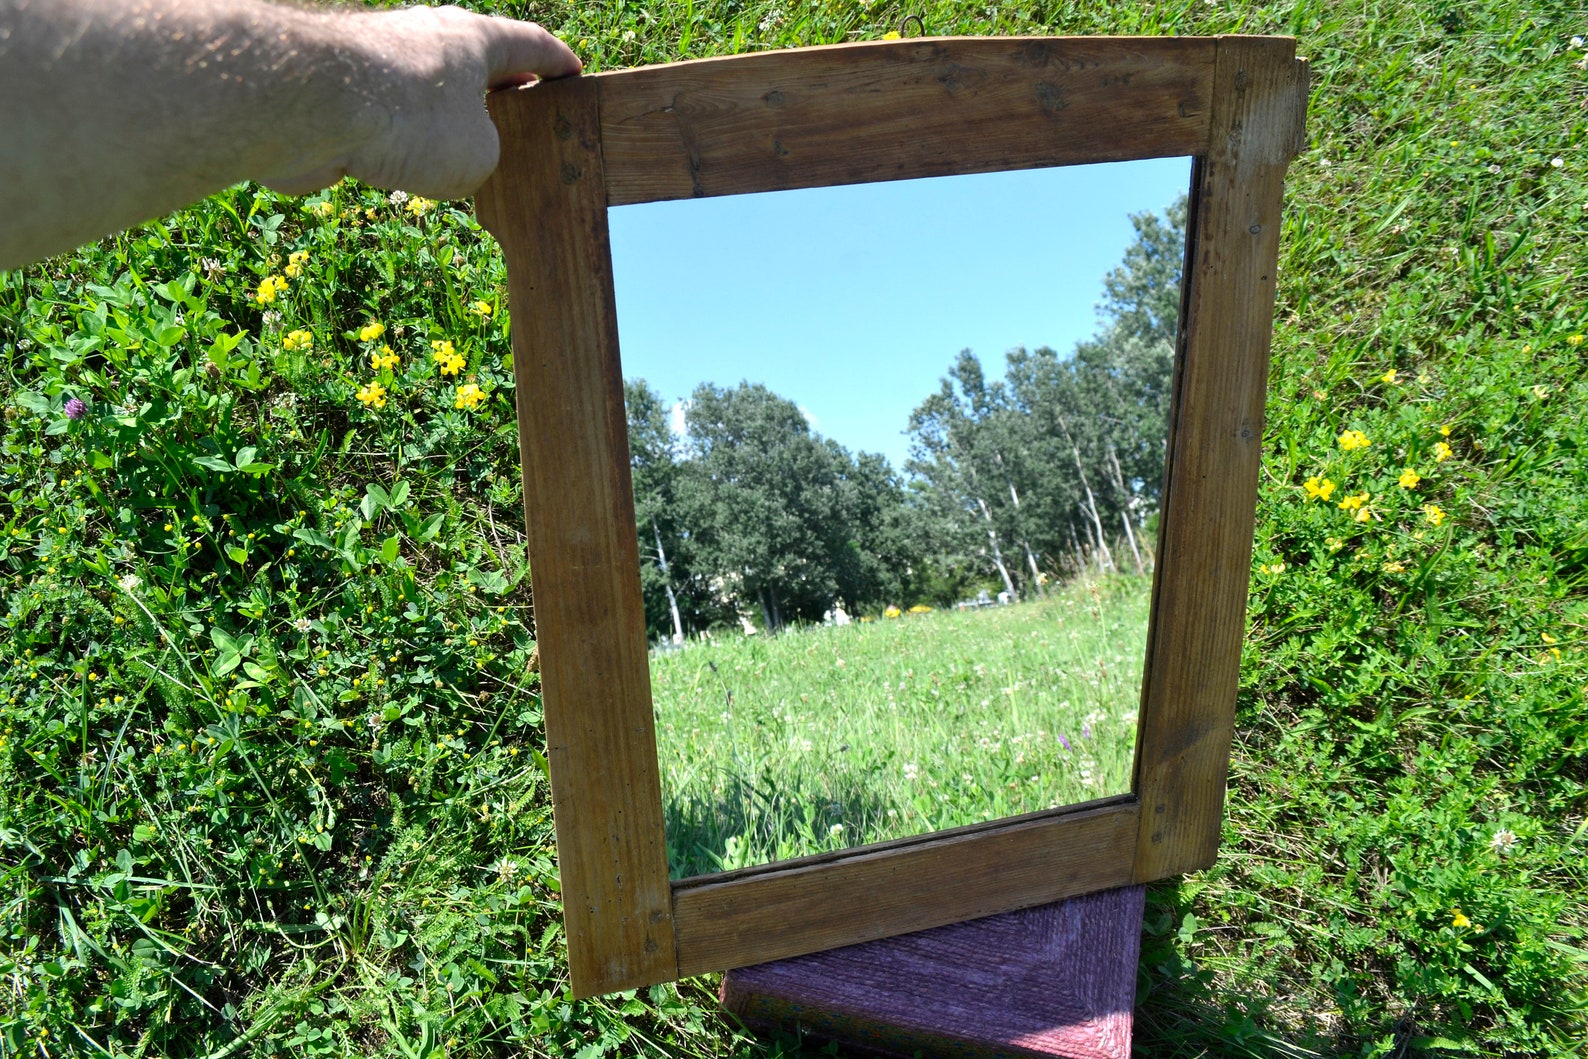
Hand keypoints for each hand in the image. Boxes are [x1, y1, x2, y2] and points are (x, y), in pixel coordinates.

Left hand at [258, 6, 580, 199]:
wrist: (312, 104)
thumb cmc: (408, 119)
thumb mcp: (478, 156)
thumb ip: (483, 155)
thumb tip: (455, 156)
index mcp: (474, 38)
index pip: (530, 43)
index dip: (556, 62)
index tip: (573, 72)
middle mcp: (428, 38)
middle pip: (475, 60)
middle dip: (499, 84)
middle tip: (519, 105)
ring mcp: (382, 59)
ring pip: (428, 90)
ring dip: (446, 117)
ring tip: (462, 152)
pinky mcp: (345, 90)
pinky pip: (389, 116)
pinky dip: (404, 138)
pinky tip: (406, 167)